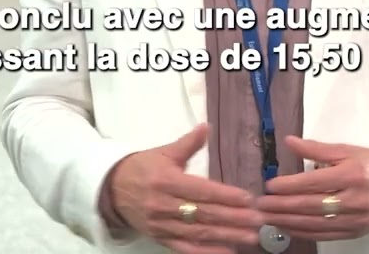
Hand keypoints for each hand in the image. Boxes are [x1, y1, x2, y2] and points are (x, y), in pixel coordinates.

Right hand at [108, 124, 265, 253]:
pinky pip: (186, 248)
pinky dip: (207, 252)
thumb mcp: (163, 153)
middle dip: (233, 218)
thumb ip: (187, 143)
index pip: (201, 191)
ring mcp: (162, 225)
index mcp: (166, 181)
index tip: (248, 198)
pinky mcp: (160, 239)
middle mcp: (164, 205)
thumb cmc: (142, 168)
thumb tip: (206, 126)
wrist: (110, 190)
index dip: (225, 196)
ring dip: (227, 236)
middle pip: (204, 214)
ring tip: (251, 237)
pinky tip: (227, 252)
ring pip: (199, 233)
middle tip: (258, 220)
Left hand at [254, 136, 368, 241]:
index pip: (313, 183)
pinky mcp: (355, 232)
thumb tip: (289, 141)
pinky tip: (288, 228)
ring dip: (288, 222)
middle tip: (260, 205)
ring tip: (267, 217)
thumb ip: (316, 149)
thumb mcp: (348, 150)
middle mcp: (353, 199)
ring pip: (315, 224)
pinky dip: (303, 232)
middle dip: (282, 206)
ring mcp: (355, 219)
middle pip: (311, 205)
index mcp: (351, 174)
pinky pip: (324, 235)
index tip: (269, 185)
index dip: (289, 185)